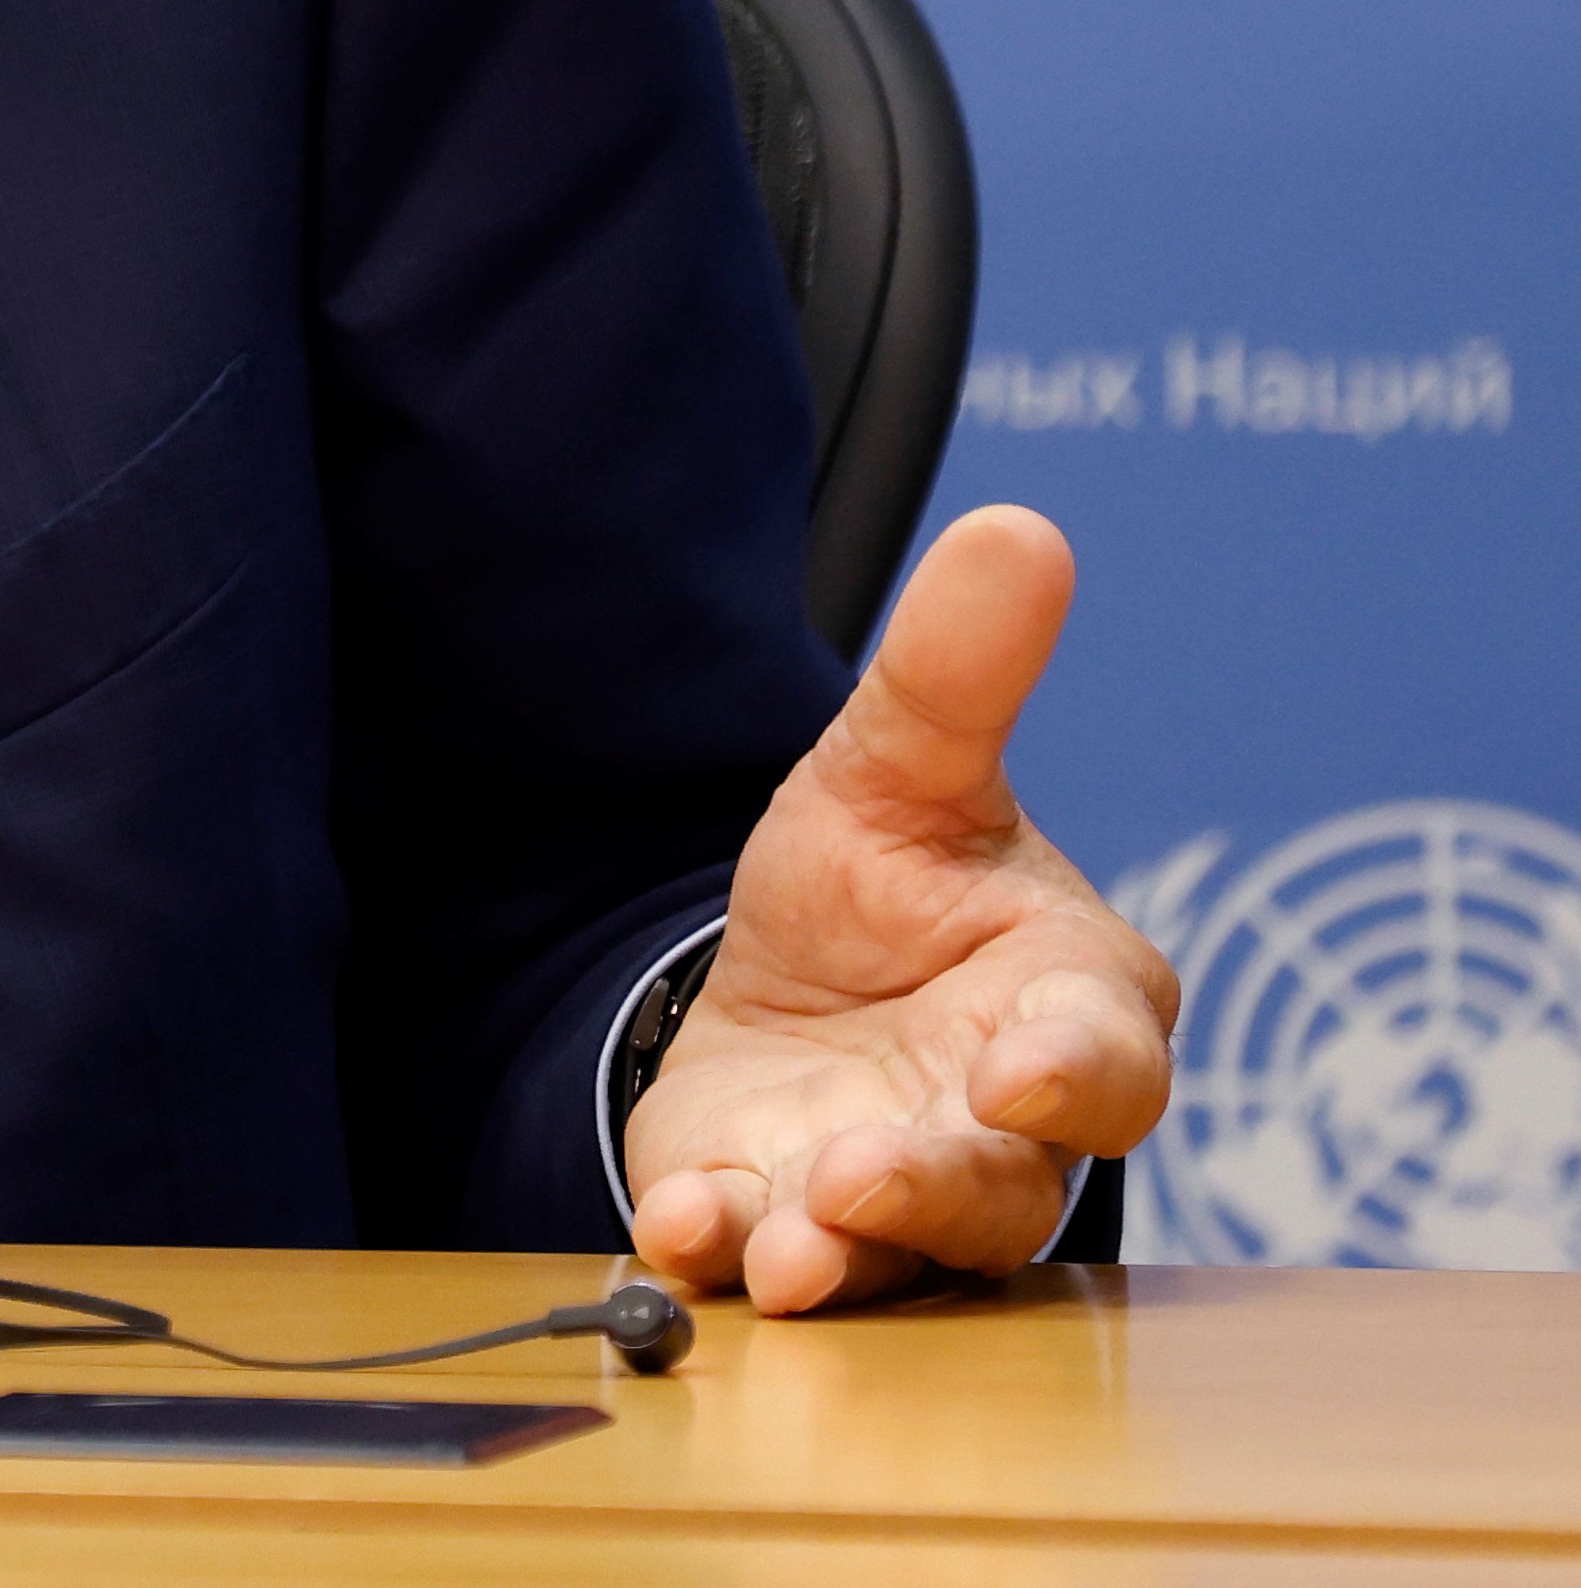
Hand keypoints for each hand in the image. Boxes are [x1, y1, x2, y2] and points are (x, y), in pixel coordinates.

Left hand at [622, 505, 1174, 1310]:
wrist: (789, 975)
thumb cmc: (885, 881)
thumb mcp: (895, 766)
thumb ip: (955, 671)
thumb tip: (1022, 529)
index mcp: (1067, 1008)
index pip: (1105, 1056)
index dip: (1072, 1073)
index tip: (1015, 1072)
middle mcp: (1004, 1125)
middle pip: (1005, 1181)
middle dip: (933, 1185)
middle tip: (857, 1175)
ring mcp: (904, 1194)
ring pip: (905, 1253)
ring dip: (841, 1251)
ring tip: (777, 1250)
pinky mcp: (796, 1227)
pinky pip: (778, 1259)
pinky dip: (729, 1247)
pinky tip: (682, 1225)